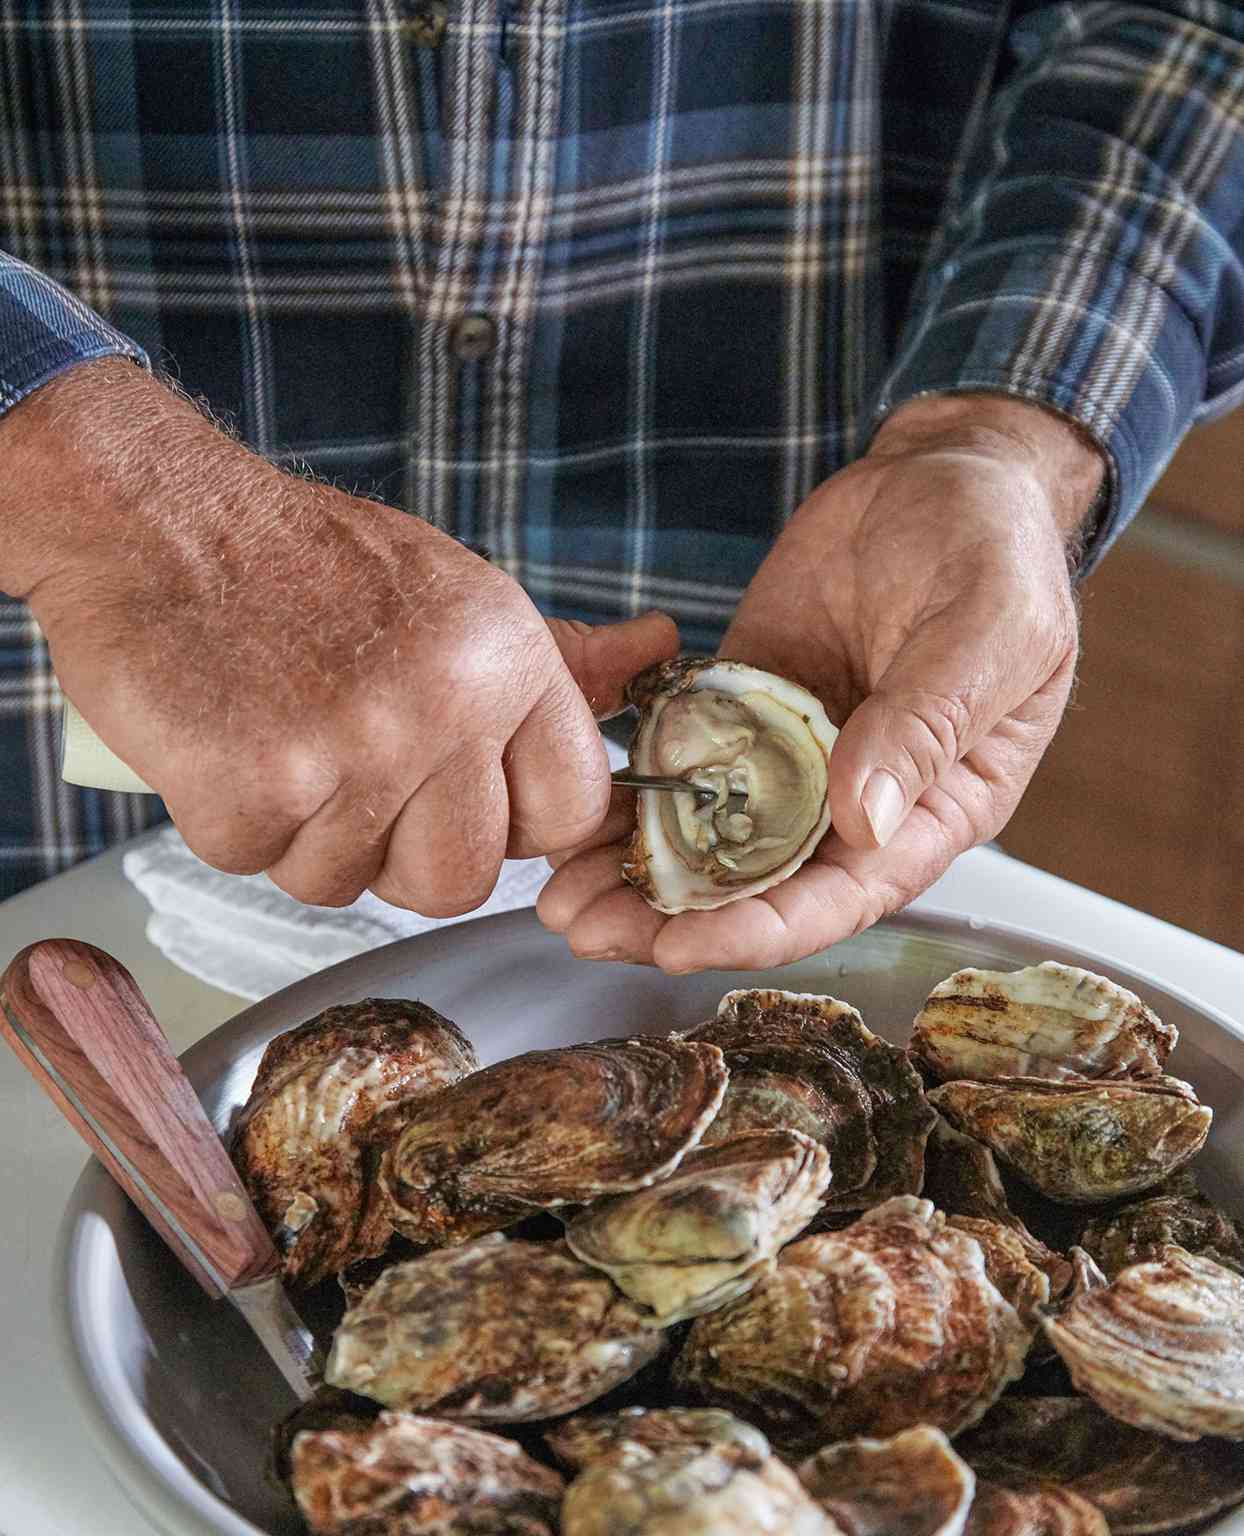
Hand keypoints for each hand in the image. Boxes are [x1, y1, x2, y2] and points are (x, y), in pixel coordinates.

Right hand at [0, 360, 675, 911]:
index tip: (458, 798)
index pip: (567, 814)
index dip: (509, 824)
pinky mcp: (255, 788)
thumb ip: (559, 656)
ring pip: (353, 884)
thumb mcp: (456, 593)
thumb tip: (658, 653)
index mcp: (508, 660)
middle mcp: (445, 708)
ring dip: (307, 838)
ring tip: (280, 741)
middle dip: (403, 854)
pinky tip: (224, 743)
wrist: (152, 516)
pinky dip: (233, 824)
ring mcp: (351, 752)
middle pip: (464, 881)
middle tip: (349, 780)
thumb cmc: (306, 561)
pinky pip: (263, 865)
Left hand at [538, 394, 1104, 970]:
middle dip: (670, 918)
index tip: (683, 945)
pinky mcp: (743, 710)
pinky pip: (681, 764)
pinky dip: (628, 795)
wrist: (945, 471)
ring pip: (708, 839)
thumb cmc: (996, 551)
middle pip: (759, 887)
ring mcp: (792, 758)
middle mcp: (854, 803)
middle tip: (585, 929)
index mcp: (932, 809)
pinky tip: (573, 814)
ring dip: (635, 872)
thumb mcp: (986, 631)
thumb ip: (926, 726)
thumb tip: (862, 822)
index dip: (762, 929)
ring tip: (558, 896)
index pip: (842, 897)